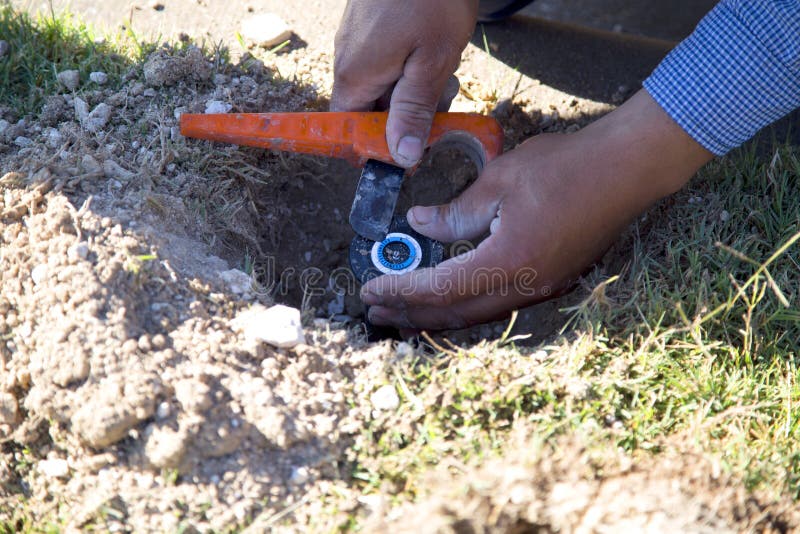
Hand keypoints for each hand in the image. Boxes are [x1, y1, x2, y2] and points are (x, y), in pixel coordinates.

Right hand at [332, 0, 478, 166]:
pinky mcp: (370, 27)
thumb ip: (413, 112)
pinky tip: (435, 47)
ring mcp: (358, 41)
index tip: (411, 151)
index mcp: (355, 76)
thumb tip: (400, 158)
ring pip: (384, 85)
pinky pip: (388, 61)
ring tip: (443, 65)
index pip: (350, 130)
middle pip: (371, 110)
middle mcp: (348, 61)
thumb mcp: (431, 64)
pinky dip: (413, 65)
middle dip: (407, 114)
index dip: (377, 147)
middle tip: (441, 100)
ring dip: (415, 88)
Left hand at [361, 90, 714, 329]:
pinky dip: (466, 305)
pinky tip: (450, 298)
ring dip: (438, 315)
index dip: (403, 290)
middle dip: (412, 312)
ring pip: (478, 313)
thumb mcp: (498, 182)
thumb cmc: (564, 166)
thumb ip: (455, 213)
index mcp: (510, 262)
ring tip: (403, 313)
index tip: (370, 290)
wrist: (628, 168)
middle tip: (376, 310)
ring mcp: (543, 287)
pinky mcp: (552, 279)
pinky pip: (499, 303)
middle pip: (457, 313)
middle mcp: (527, 286)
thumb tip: (418, 226)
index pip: (442, 288)